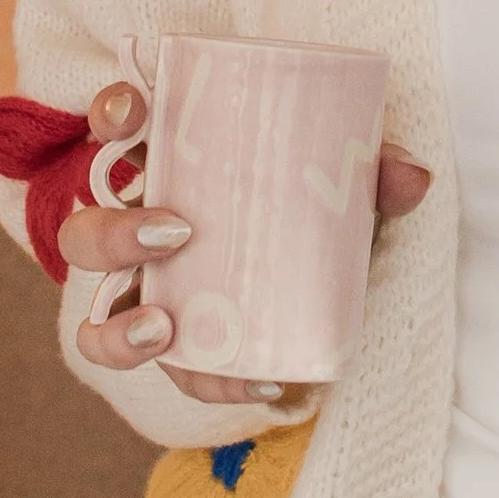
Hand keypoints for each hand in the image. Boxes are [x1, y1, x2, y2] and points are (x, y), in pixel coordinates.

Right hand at [63, 78, 432, 408]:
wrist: (323, 279)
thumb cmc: (311, 201)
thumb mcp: (342, 181)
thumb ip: (374, 172)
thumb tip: (413, 177)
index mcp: (170, 163)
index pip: (119, 124)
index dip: (112, 113)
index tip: (134, 115)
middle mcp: (139, 228)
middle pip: (85, 230)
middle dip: (112, 233)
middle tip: (177, 231)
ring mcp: (147, 296)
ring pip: (94, 316)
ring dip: (116, 330)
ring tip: (166, 329)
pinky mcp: (174, 346)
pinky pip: (168, 378)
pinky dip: (204, 383)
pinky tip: (260, 384)